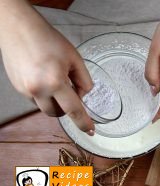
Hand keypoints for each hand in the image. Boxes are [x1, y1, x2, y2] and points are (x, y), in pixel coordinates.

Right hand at [0, 1, 94, 134]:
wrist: (19, 29)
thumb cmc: (49, 40)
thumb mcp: (74, 58)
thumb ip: (84, 80)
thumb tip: (84, 95)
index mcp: (54, 82)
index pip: (73, 110)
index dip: (83, 122)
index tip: (90, 131)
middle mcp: (37, 90)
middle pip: (57, 114)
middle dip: (66, 109)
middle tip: (71, 93)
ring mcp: (25, 91)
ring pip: (45, 107)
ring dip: (54, 102)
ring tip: (55, 81)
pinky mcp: (17, 88)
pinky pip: (35, 99)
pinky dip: (43, 94)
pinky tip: (43, 77)